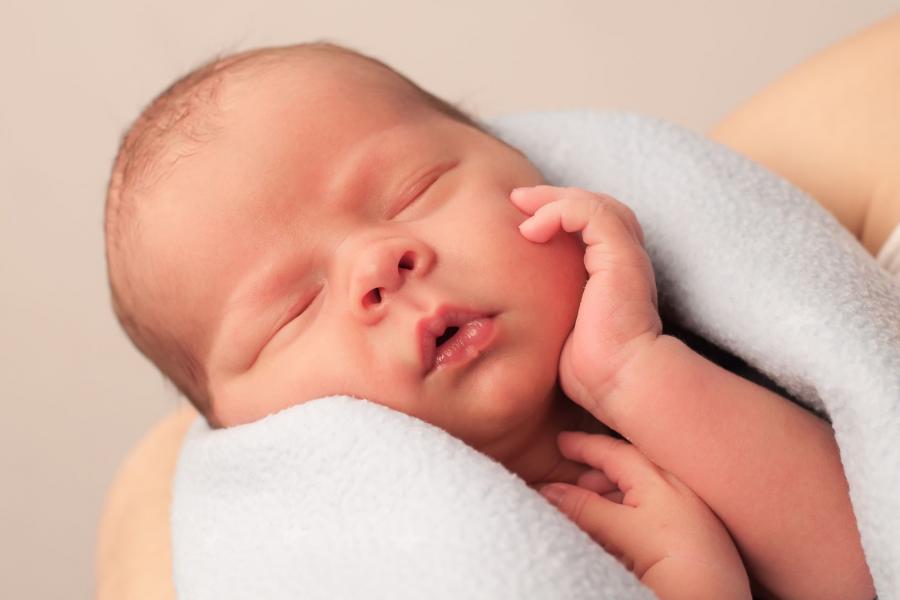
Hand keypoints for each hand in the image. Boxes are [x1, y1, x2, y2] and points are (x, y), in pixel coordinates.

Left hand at [509, 186, 660, 417]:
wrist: (619, 380)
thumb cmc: (591, 371)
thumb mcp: (560, 330)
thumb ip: (550, 311)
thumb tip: (516, 320)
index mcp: (614, 277)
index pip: (592, 230)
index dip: (560, 218)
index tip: (523, 223)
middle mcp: (624, 262)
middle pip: (597, 209)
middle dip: (556, 198)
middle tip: (519, 200)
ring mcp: (625, 257)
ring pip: (595, 204)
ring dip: (555, 199)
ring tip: (522, 203)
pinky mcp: (620, 256)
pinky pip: (591, 214)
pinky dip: (560, 211)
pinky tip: (532, 229)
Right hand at [540, 432, 750, 599]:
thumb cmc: (677, 560)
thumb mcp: (622, 529)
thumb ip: (585, 507)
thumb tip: (549, 490)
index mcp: (660, 478)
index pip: (614, 451)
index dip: (585, 445)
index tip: (561, 441)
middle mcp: (677, 487)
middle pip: (627, 468)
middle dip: (596, 473)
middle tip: (570, 484)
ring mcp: (688, 511)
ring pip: (639, 492)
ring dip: (611, 497)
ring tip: (590, 512)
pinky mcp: (693, 534)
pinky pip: (653, 511)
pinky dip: (629, 513)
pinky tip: (618, 533)